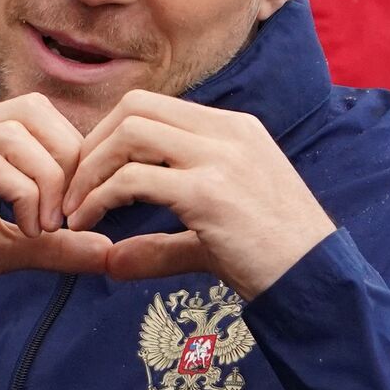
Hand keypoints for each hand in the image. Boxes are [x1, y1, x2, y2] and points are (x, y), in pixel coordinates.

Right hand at [0, 93, 112, 345]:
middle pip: (32, 112)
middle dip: (67, 162)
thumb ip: (51, 243)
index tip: (76, 204)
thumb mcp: (1, 250)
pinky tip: (26, 231)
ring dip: (48, 184)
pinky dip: (26, 197)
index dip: (69, 151)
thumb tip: (107, 248)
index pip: (33, 111)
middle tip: (67, 214)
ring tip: (44, 227)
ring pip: (16, 136)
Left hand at [62, 90, 334, 299]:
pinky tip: (89, 224)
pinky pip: (133, 180)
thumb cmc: (272, 260)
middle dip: (92, 145)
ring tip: (74, 210)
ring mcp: (220, 159)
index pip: (153, 106)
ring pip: (129, 133)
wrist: (318, 283)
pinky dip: (99, 198)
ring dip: (90, 170)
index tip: (88, 175)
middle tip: (72, 190)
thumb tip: (110, 262)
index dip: (108, 135)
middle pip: (135, 108)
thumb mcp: (212, 236)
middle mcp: (227, 132)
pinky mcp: (209, 193)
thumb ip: (160, 244)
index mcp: (233, 129)